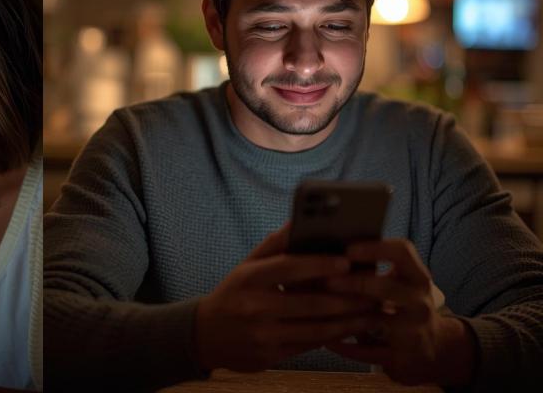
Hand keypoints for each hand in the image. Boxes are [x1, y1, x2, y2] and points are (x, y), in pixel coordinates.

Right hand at [195, 224, 382, 372]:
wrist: (205, 335)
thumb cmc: (233, 293)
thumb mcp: (246, 266)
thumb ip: (274, 245)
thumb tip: (300, 222)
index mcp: (248, 278)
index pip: (287, 268)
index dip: (318, 265)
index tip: (345, 262)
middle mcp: (254, 307)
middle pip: (309, 303)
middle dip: (345, 298)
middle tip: (373, 291)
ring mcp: (262, 335)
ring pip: (315, 328)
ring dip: (347, 321)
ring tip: (370, 312)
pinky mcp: (269, 357)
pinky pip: (309, 345)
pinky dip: (332, 336)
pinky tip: (349, 328)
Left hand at [322, 239, 474, 386]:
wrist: (434, 348)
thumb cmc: (403, 305)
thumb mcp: (400, 283)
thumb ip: (372, 269)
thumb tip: (326, 252)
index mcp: (417, 277)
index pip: (403, 253)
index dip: (376, 248)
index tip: (348, 248)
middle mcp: (419, 303)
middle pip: (388, 287)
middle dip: (356, 283)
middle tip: (327, 281)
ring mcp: (413, 332)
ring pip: (376, 321)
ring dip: (345, 315)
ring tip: (318, 309)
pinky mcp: (402, 358)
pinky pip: (368, 353)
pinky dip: (345, 348)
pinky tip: (326, 340)